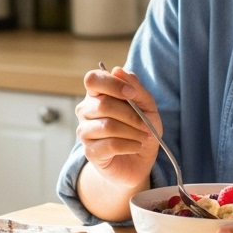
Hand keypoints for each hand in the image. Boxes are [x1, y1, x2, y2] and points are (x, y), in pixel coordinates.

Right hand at [75, 66, 159, 191]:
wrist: (139, 162)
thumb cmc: (141, 130)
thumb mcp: (147, 107)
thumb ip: (136, 88)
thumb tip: (118, 70)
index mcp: (98, 94)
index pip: (93, 79)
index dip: (112, 84)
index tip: (132, 94)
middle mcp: (86, 111)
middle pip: (103, 104)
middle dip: (131, 115)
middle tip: (146, 125)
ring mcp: (85, 132)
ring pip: (107, 126)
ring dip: (132, 132)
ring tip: (143, 137)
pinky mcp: (90, 152)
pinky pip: (110, 144)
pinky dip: (129, 145)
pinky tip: (136, 146)